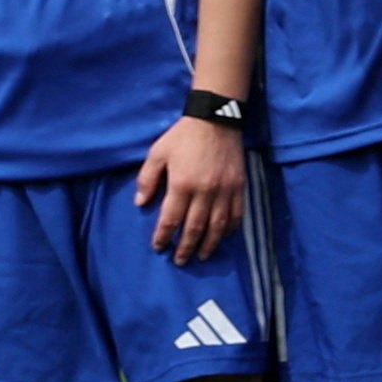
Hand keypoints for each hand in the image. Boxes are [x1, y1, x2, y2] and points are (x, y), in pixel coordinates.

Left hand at [134, 115, 244, 263]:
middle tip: (180, 260)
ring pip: (218, 226)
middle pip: (195, 228)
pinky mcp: (240, 187)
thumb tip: (141, 203)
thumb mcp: (157, 154)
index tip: (159, 247)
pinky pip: (237, 215)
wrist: (216, 120)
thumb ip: (147, 179)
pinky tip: (222, 238)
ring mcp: (225, 190)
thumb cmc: (182, 137)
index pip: (171, 219)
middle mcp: (205, 191)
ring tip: (201, 256)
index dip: (164, 236)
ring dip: (209, 244)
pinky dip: (229, 230)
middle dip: (186, 247)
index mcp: (182, 184)